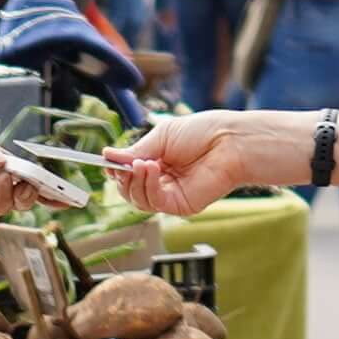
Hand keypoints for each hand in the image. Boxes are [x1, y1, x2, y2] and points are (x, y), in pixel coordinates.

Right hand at [103, 112, 288, 215]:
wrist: (229, 142)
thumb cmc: (202, 133)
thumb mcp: (161, 137)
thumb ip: (135, 151)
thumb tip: (108, 156)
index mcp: (157, 162)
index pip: (128, 174)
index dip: (117, 171)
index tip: (109, 163)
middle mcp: (162, 181)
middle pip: (129, 190)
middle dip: (123, 177)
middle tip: (124, 165)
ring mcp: (171, 195)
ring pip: (138, 199)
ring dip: (134, 181)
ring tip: (142, 163)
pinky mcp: (180, 205)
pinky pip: (154, 202)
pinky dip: (148, 186)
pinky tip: (151, 169)